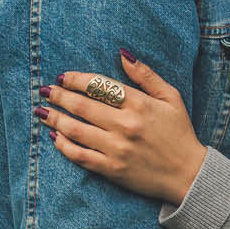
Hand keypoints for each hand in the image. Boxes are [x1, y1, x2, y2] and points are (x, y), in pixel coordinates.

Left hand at [35, 50, 207, 204]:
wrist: (188, 174)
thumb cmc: (179, 133)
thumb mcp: (170, 97)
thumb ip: (146, 75)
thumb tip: (122, 54)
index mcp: (139, 104)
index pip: (99, 86)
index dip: (76, 79)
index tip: (63, 76)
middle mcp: (125, 125)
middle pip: (82, 106)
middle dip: (59, 96)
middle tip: (44, 90)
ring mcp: (117, 148)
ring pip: (76, 130)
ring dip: (54, 118)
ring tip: (41, 111)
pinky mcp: (112, 169)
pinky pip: (80, 156)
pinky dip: (64, 145)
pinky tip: (54, 136)